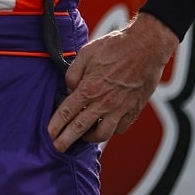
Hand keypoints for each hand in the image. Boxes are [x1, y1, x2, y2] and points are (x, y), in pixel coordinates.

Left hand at [48, 12, 179, 151]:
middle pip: (80, 128)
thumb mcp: (85, 54)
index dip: (56, 125)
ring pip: (102, 134)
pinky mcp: (134, 109)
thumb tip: (68, 88)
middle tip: (57, 148)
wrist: (146, 47)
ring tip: (82, 138)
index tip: (49, 134)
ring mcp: (120, 108)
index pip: (67, 112)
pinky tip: (104, 128)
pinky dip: (110, 131)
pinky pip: (120, 129)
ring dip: (89, 139)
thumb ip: (73, 74)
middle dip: (66, 140)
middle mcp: (104, 102)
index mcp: (89, 88)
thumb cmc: (115, 47)